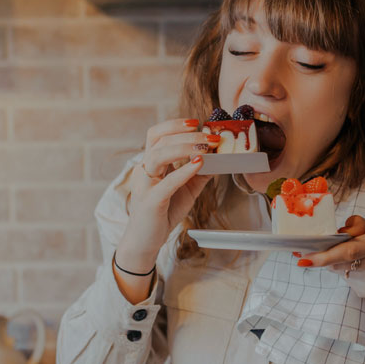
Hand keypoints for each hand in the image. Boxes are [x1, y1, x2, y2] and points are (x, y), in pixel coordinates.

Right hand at [117, 118, 215, 271]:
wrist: (146, 241)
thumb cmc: (163, 213)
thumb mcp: (186, 190)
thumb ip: (200, 174)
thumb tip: (219, 159)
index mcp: (151, 164)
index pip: (157, 135)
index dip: (175, 125)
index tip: (196, 122)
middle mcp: (145, 170)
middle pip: (159, 140)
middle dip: (187, 135)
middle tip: (211, 136)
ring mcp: (146, 185)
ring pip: (159, 155)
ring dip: (185, 147)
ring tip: (206, 147)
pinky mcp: (150, 201)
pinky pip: (166, 182)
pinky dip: (183, 170)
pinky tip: (199, 164)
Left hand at [297, 215, 364, 320]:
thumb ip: (359, 225)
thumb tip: (336, 232)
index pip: (350, 250)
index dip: (325, 255)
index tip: (303, 258)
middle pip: (340, 262)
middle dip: (324, 258)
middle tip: (309, 255)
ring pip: (341, 271)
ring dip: (340, 263)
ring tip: (360, 260)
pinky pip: (348, 281)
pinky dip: (350, 273)